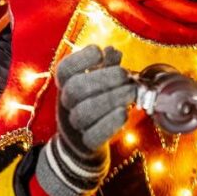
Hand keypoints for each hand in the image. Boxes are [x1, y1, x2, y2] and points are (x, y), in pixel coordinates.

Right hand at [35, 45, 135, 195]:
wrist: (82, 142)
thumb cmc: (93, 102)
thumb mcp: (96, 81)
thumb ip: (105, 65)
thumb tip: (113, 51)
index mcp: (65, 85)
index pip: (64, 69)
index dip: (81, 58)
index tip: (99, 52)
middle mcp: (65, 104)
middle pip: (76, 88)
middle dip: (104, 78)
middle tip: (126, 74)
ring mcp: (73, 125)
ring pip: (85, 111)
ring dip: (111, 99)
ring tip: (132, 92)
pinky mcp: (85, 144)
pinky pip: (94, 135)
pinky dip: (110, 123)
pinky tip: (124, 112)